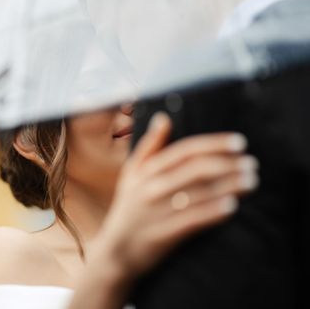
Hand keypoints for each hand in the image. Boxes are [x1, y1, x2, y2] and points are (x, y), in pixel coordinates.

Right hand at [97, 112, 258, 278]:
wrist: (115, 250)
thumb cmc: (129, 207)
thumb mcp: (131, 174)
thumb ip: (149, 146)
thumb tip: (163, 117)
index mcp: (145, 170)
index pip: (184, 150)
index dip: (214, 144)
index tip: (240, 142)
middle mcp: (150, 187)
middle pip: (195, 170)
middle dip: (227, 165)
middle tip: (252, 164)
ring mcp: (156, 211)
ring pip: (198, 194)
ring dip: (228, 186)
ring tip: (251, 182)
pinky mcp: (162, 234)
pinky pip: (192, 220)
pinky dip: (213, 212)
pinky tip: (232, 207)